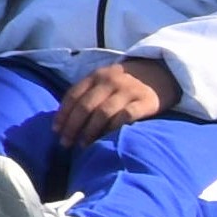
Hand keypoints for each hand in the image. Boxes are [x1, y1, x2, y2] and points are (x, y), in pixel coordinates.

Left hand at [54, 59, 169, 144]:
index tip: (55, 130)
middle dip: (72, 126)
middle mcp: (110, 81)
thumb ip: (89, 93)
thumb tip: (67, 119)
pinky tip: (107, 139)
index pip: (73, 95)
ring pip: (103, 112)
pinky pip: (126, 116)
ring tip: (83, 145)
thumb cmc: (126, 83)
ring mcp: (128, 90)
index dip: (63, 114)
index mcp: (96, 75)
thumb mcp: (105, 80)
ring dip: (90, 131)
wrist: (161, 71)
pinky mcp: (145, 101)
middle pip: (85, 105)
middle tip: (65, 143)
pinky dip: (114, 128)